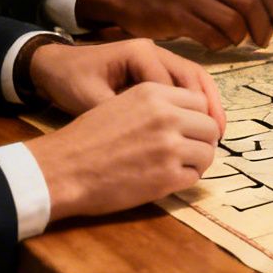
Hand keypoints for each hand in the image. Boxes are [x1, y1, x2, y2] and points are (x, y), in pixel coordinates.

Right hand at [28, 81, 224, 220]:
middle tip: (188, 151)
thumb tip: (187, 117)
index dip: (197, 117)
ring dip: (196, 161)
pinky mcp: (166, 177)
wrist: (64, 168)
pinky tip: (166, 179)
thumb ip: (156, 106)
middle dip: (201, 140)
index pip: (199, 101)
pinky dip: (185, 179)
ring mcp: (169, 147)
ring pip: (207, 153)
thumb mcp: (121, 103)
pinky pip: (194, 176)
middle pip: (209, 126)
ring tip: (177, 166)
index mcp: (154, 93)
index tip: (190, 129)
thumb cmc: (87, 138)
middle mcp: (166, 116)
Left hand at [31, 37, 225, 134]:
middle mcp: (153, 51)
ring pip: (193, 78)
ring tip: (218, 131)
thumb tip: (151, 139)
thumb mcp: (90, 100)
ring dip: (207, 103)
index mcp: (140, 53)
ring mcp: (155, 57)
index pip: (174, 83)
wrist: (53, 66)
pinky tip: (200, 124)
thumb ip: (121, 114)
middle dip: (208, 106)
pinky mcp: (152, 69)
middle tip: (219, 135)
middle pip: (193, 76)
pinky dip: (195, 102)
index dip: (190, 111)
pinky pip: (182, 83)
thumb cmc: (70, 81)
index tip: (199, 137)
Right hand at [79, 0, 272, 48]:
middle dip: (262, 27)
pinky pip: (211, 36)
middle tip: (262, 40)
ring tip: (232, 41)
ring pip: (232, 22)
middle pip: (249, 3)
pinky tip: (213, 43)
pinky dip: (218, 44)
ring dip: (238, 38)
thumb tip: (265, 10)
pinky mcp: (175, 14)